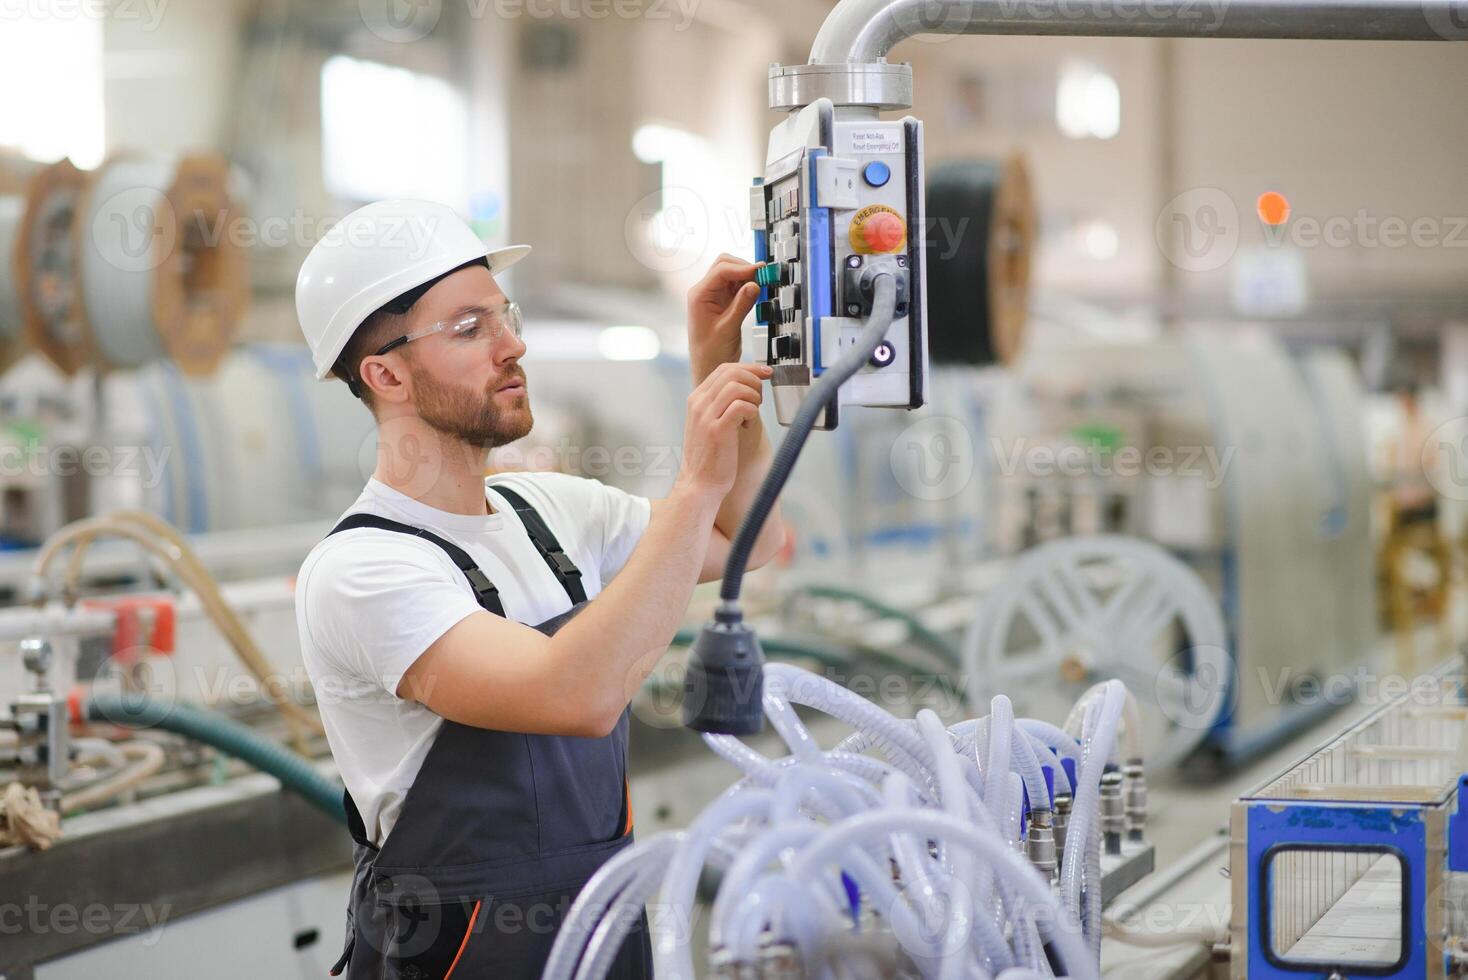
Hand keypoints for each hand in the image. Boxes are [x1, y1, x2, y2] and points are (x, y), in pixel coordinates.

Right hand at [675, 361, 771, 498]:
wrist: (699, 484)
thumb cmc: (710, 456)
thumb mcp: (710, 423)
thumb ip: (722, 404)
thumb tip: (747, 386)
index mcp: (697, 399)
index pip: (725, 369)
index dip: (749, 368)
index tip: (765, 373)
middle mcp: (699, 404)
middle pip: (732, 373)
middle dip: (754, 381)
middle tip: (759, 400)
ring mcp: (706, 416)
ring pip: (737, 387)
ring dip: (753, 398)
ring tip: (751, 415)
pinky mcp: (717, 430)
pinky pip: (741, 406)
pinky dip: (751, 412)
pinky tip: (747, 425)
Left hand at [687, 254, 760, 379]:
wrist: (708, 366)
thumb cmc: (711, 353)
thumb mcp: (728, 329)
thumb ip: (741, 305)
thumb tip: (754, 284)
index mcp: (700, 296)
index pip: (721, 270)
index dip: (742, 268)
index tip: (760, 271)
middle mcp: (705, 292)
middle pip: (725, 265)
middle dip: (745, 268)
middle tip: (763, 277)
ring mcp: (714, 295)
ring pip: (732, 273)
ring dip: (748, 276)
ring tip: (762, 285)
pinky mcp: (724, 301)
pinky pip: (737, 285)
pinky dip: (748, 285)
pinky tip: (756, 292)